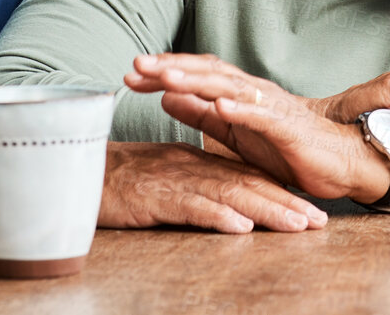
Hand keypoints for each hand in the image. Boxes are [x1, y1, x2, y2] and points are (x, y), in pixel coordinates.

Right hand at [97, 141, 326, 232]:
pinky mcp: (155, 195)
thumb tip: (224, 208)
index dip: (278, 194)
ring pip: (229, 195)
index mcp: (194, 163)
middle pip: (247, 185)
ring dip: (267, 211)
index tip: (306, 212)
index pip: (244, 178)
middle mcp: (191, 168)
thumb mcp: (160, 182)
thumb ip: (190, 188)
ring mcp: (175, 181)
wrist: (72, 170)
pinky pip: (192, 206)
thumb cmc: (115, 182)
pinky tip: (241, 226)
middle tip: (317, 221)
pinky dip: (218, 216)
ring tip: (297, 225)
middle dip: (286, 204)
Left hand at [126, 54, 383, 201]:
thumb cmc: (286, 146)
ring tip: (169, 77)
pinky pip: (262, 114)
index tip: (131, 74)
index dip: (164, 72)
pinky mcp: (287, 126)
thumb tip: (166, 97)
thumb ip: (202, 114)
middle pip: (207, 72)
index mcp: (237, 93)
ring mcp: (270, 105)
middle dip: (172, 67)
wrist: (336, 159)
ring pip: (229, 86)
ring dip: (198, 80)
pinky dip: (241, 108)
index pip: (196, 74)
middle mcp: (252, 91)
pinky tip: (220, 105)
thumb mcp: (233, 133)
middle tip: (137, 65)